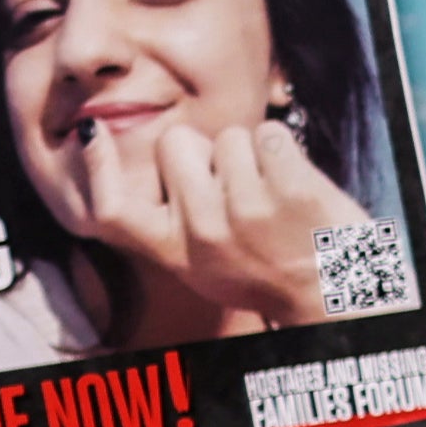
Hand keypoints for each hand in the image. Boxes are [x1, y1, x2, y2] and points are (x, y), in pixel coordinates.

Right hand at [84, 117, 372, 331]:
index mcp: (175, 253)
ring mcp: (246, 210)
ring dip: (250, 152)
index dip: (95, 167)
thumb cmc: (268, 273)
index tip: (92, 131)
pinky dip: (283, 147)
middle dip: (202, 150)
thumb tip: (153, 167)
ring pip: (229, 136)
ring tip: (270, 190)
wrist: (332, 296)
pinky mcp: (290, 190)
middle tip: (233, 183)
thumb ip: (173, 223)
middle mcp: (203, 232)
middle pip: (176, 143)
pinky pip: (270, 134)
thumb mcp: (202, 265)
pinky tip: (292, 178)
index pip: (111, 211)